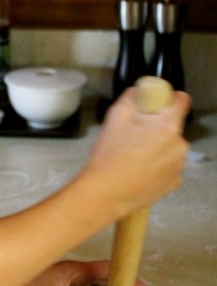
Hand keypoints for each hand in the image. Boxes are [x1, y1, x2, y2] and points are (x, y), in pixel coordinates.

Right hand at [84, 88, 190, 216]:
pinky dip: (157, 167)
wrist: (105, 194)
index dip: (166, 100)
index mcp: (167, 126)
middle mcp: (180, 145)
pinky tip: (139, 172)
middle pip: (172, 127)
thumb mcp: (114, 118)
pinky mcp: (174, 183)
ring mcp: (179, 166)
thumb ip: (131, 97)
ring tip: (133, 159)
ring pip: (171, 148)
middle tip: (132, 139)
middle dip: (156, 129)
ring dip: (157, 149)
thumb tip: (140, 91)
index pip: (181, 100)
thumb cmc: (108, 157)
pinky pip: (169, 167)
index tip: (151, 108)